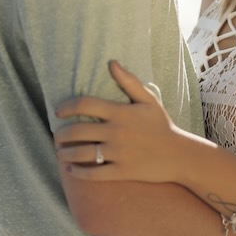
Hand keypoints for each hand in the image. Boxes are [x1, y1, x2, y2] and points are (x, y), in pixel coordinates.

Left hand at [53, 60, 197, 183]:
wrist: (179, 156)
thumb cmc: (162, 126)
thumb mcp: (148, 100)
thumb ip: (128, 81)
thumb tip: (111, 62)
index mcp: (120, 112)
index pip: (85, 104)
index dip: (67, 107)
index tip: (58, 111)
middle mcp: (116, 132)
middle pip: (78, 131)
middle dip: (61, 134)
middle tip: (56, 136)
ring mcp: (119, 153)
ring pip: (82, 153)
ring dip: (65, 153)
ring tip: (60, 152)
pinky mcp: (122, 171)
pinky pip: (94, 174)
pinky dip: (78, 173)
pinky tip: (70, 170)